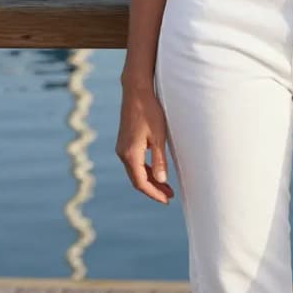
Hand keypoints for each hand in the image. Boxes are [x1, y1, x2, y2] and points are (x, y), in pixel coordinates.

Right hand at [115, 88, 173, 203]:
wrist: (136, 91)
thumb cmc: (150, 112)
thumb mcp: (159, 136)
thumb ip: (159, 160)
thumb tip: (161, 180)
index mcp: (130, 154)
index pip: (141, 182)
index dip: (154, 193)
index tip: (166, 200)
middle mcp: (122, 153)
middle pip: (137, 180)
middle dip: (153, 189)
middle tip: (169, 196)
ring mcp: (122, 148)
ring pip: (135, 171)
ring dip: (150, 180)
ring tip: (166, 187)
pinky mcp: (125, 142)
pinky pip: (134, 163)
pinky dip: (145, 170)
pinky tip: (157, 171)